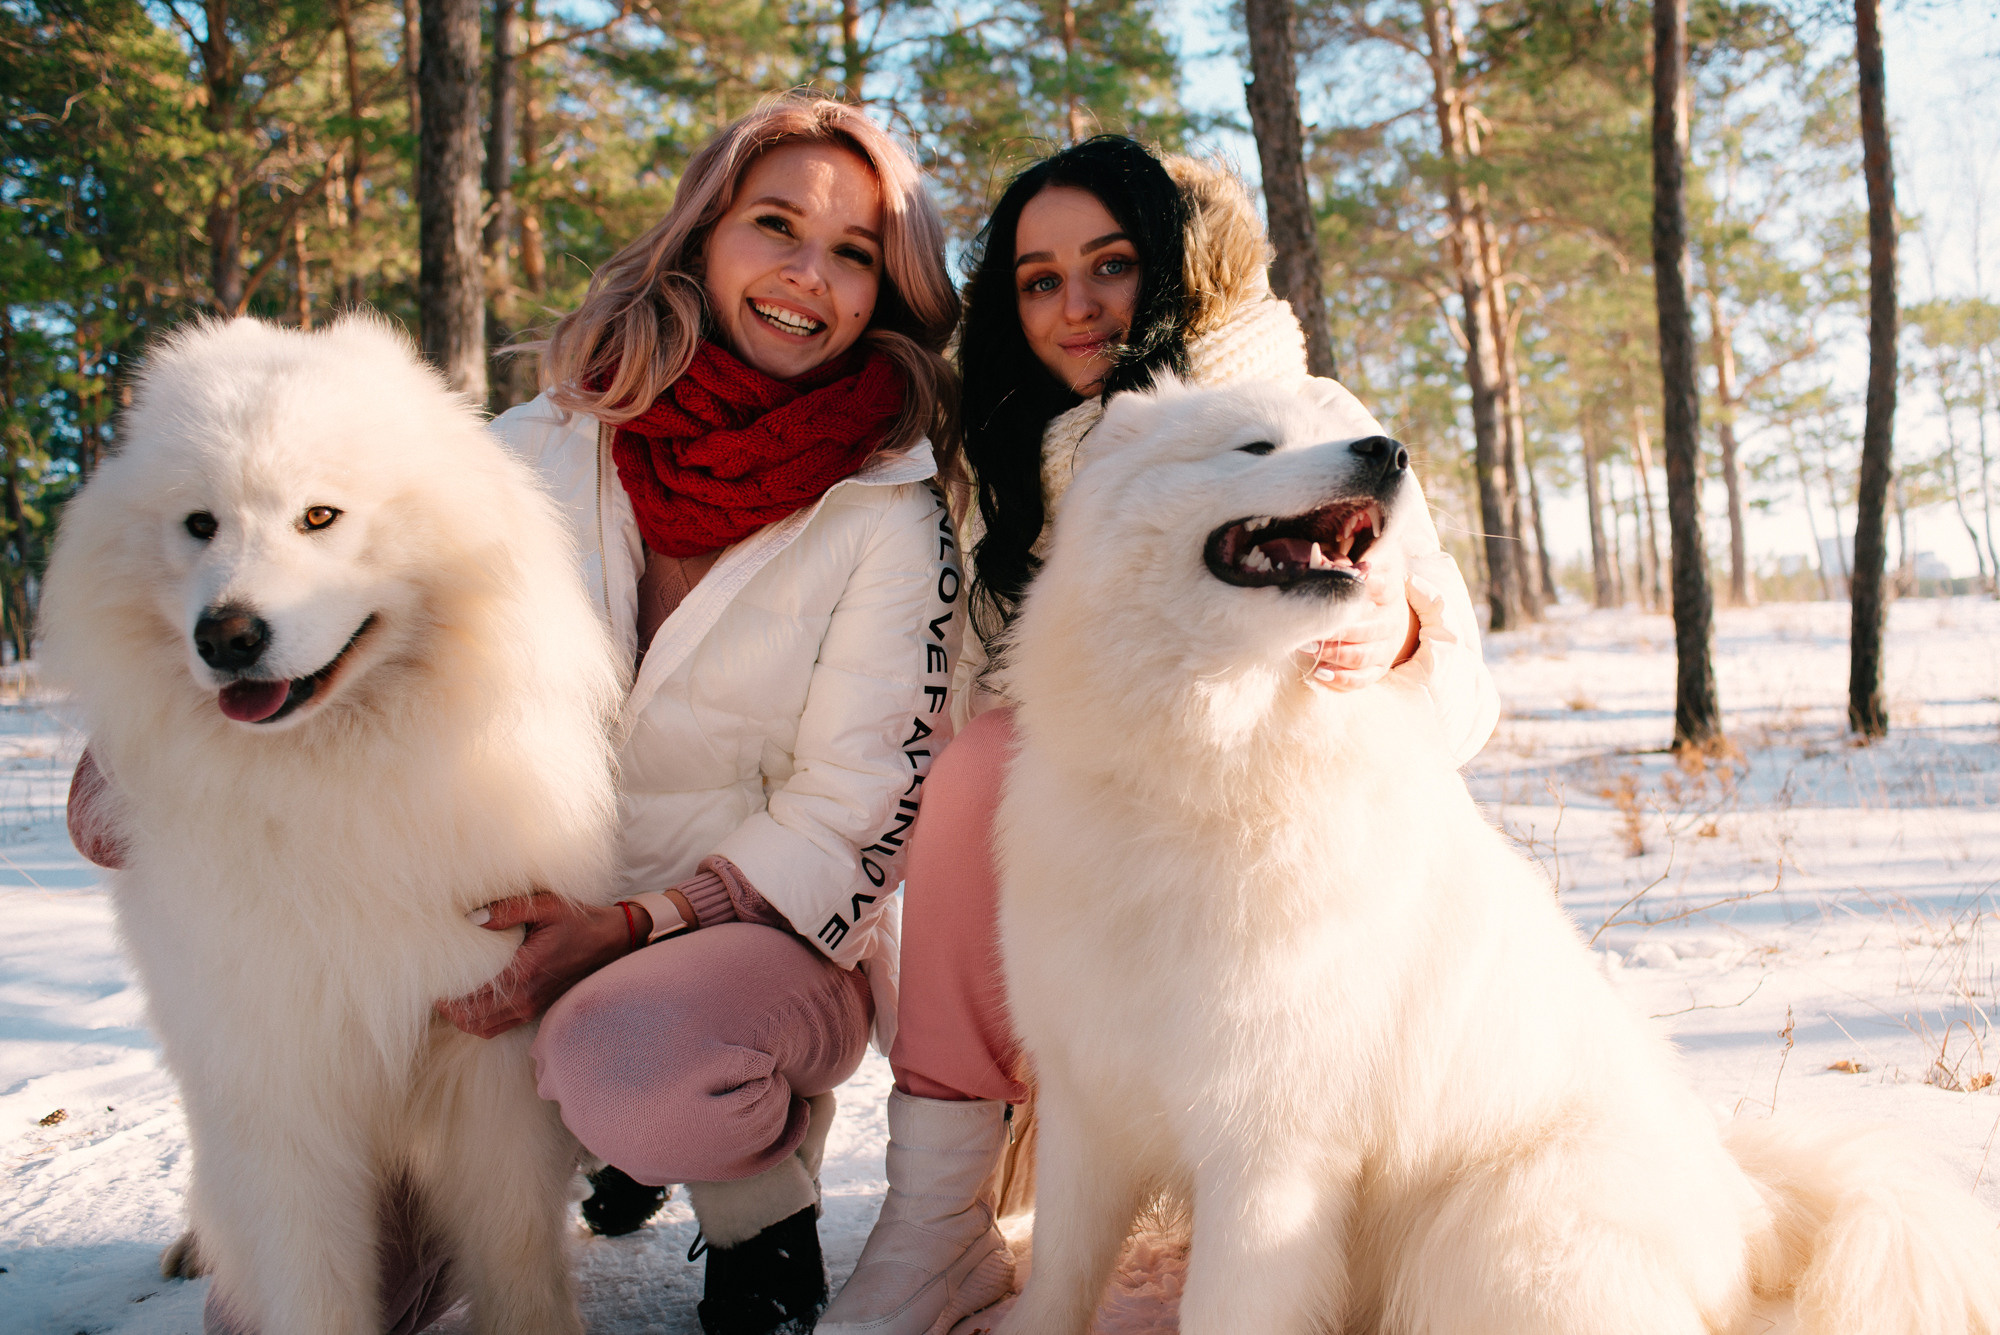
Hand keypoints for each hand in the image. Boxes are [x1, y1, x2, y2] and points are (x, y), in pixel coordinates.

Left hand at [437, 892, 642, 1038]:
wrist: (609, 942)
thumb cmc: (577, 920)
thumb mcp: (546, 904)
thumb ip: (507, 909)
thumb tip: (471, 918)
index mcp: (524, 970)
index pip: (471, 993)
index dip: (445, 991)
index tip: (430, 976)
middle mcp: (524, 997)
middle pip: (469, 1017)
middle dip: (446, 1006)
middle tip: (431, 986)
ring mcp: (529, 1008)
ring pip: (479, 1028)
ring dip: (459, 1017)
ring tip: (445, 996)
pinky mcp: (533, 1011)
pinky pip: (494, 1028)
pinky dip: (475, 1022)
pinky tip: (467, 1004)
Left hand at [1300, 545, 1420, 691]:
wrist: (1389, 617)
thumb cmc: (1367, 589)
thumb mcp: (1366, 569)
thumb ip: (1349, 562)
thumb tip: (1319, 555)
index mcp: (1389, 594)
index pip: (1382, 589)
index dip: (1363, 588)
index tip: (1340, 587)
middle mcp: (1391, 622)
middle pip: (1367, 629)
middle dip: (1336, 631)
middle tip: (1309, 629)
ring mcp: (1386, 648)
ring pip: (1361, 656)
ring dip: (1332, 654)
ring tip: (1306, 648)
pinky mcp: (1379, 669)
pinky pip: (1361, 679)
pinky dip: (1341, 679)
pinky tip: (1319, 673)